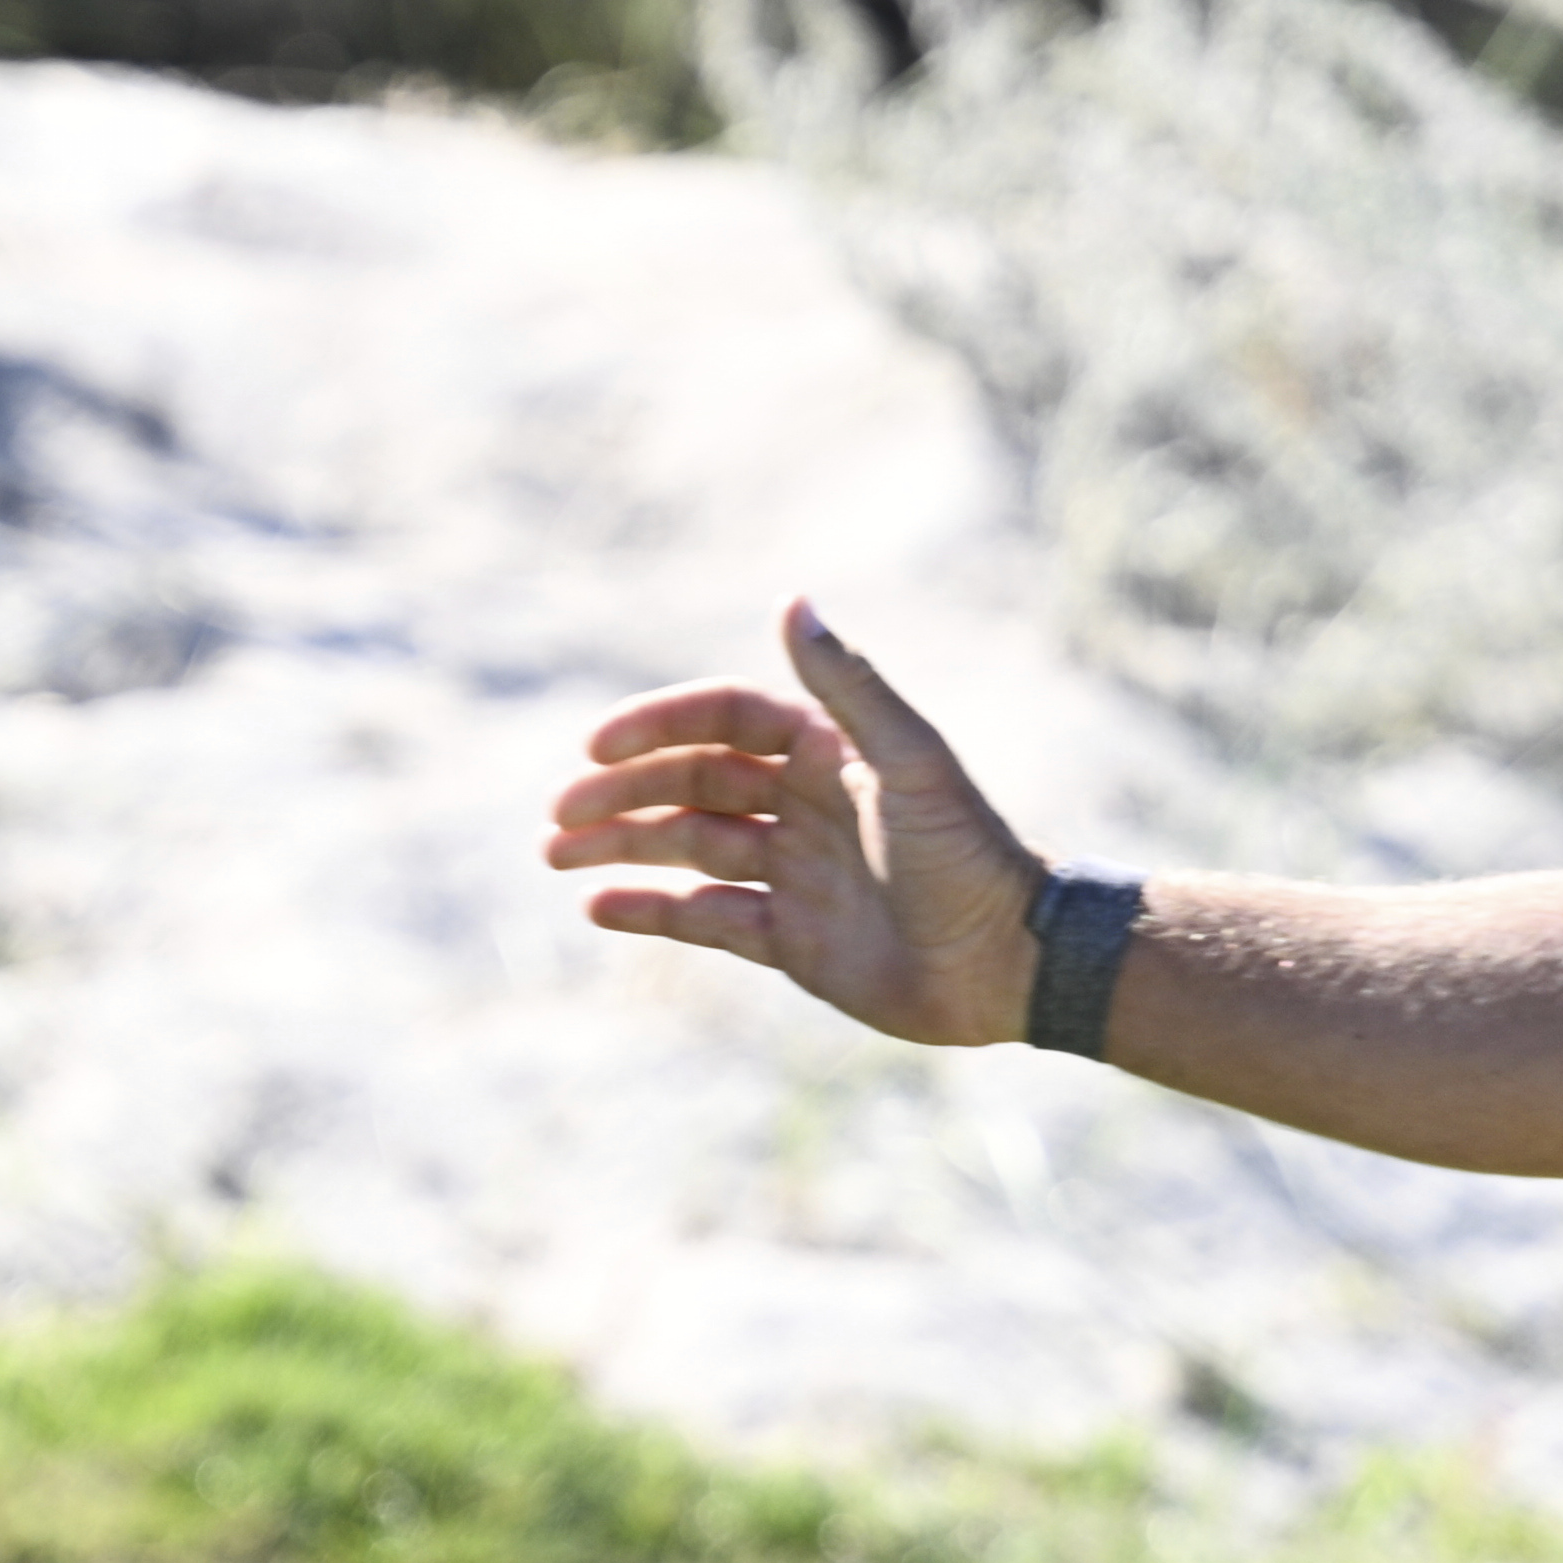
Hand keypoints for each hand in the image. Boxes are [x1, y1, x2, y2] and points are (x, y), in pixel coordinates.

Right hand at [539, 600, 1047, 1048]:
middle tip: (558, 814)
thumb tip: (791, 598)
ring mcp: (794, 873)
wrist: (1008, 964)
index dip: (657, 727)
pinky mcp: (792, 940)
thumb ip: (847, 685)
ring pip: (688, 849)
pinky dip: (651, 912)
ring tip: (554, 854)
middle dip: (622, 795)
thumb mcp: (908, 762)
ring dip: (621, 847)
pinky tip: (597, 907)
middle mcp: (803, 805)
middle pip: (692, 784)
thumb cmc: (968, 855)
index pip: (722, 722)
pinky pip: (707, 919)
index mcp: (827, 752)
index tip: (596, 749)